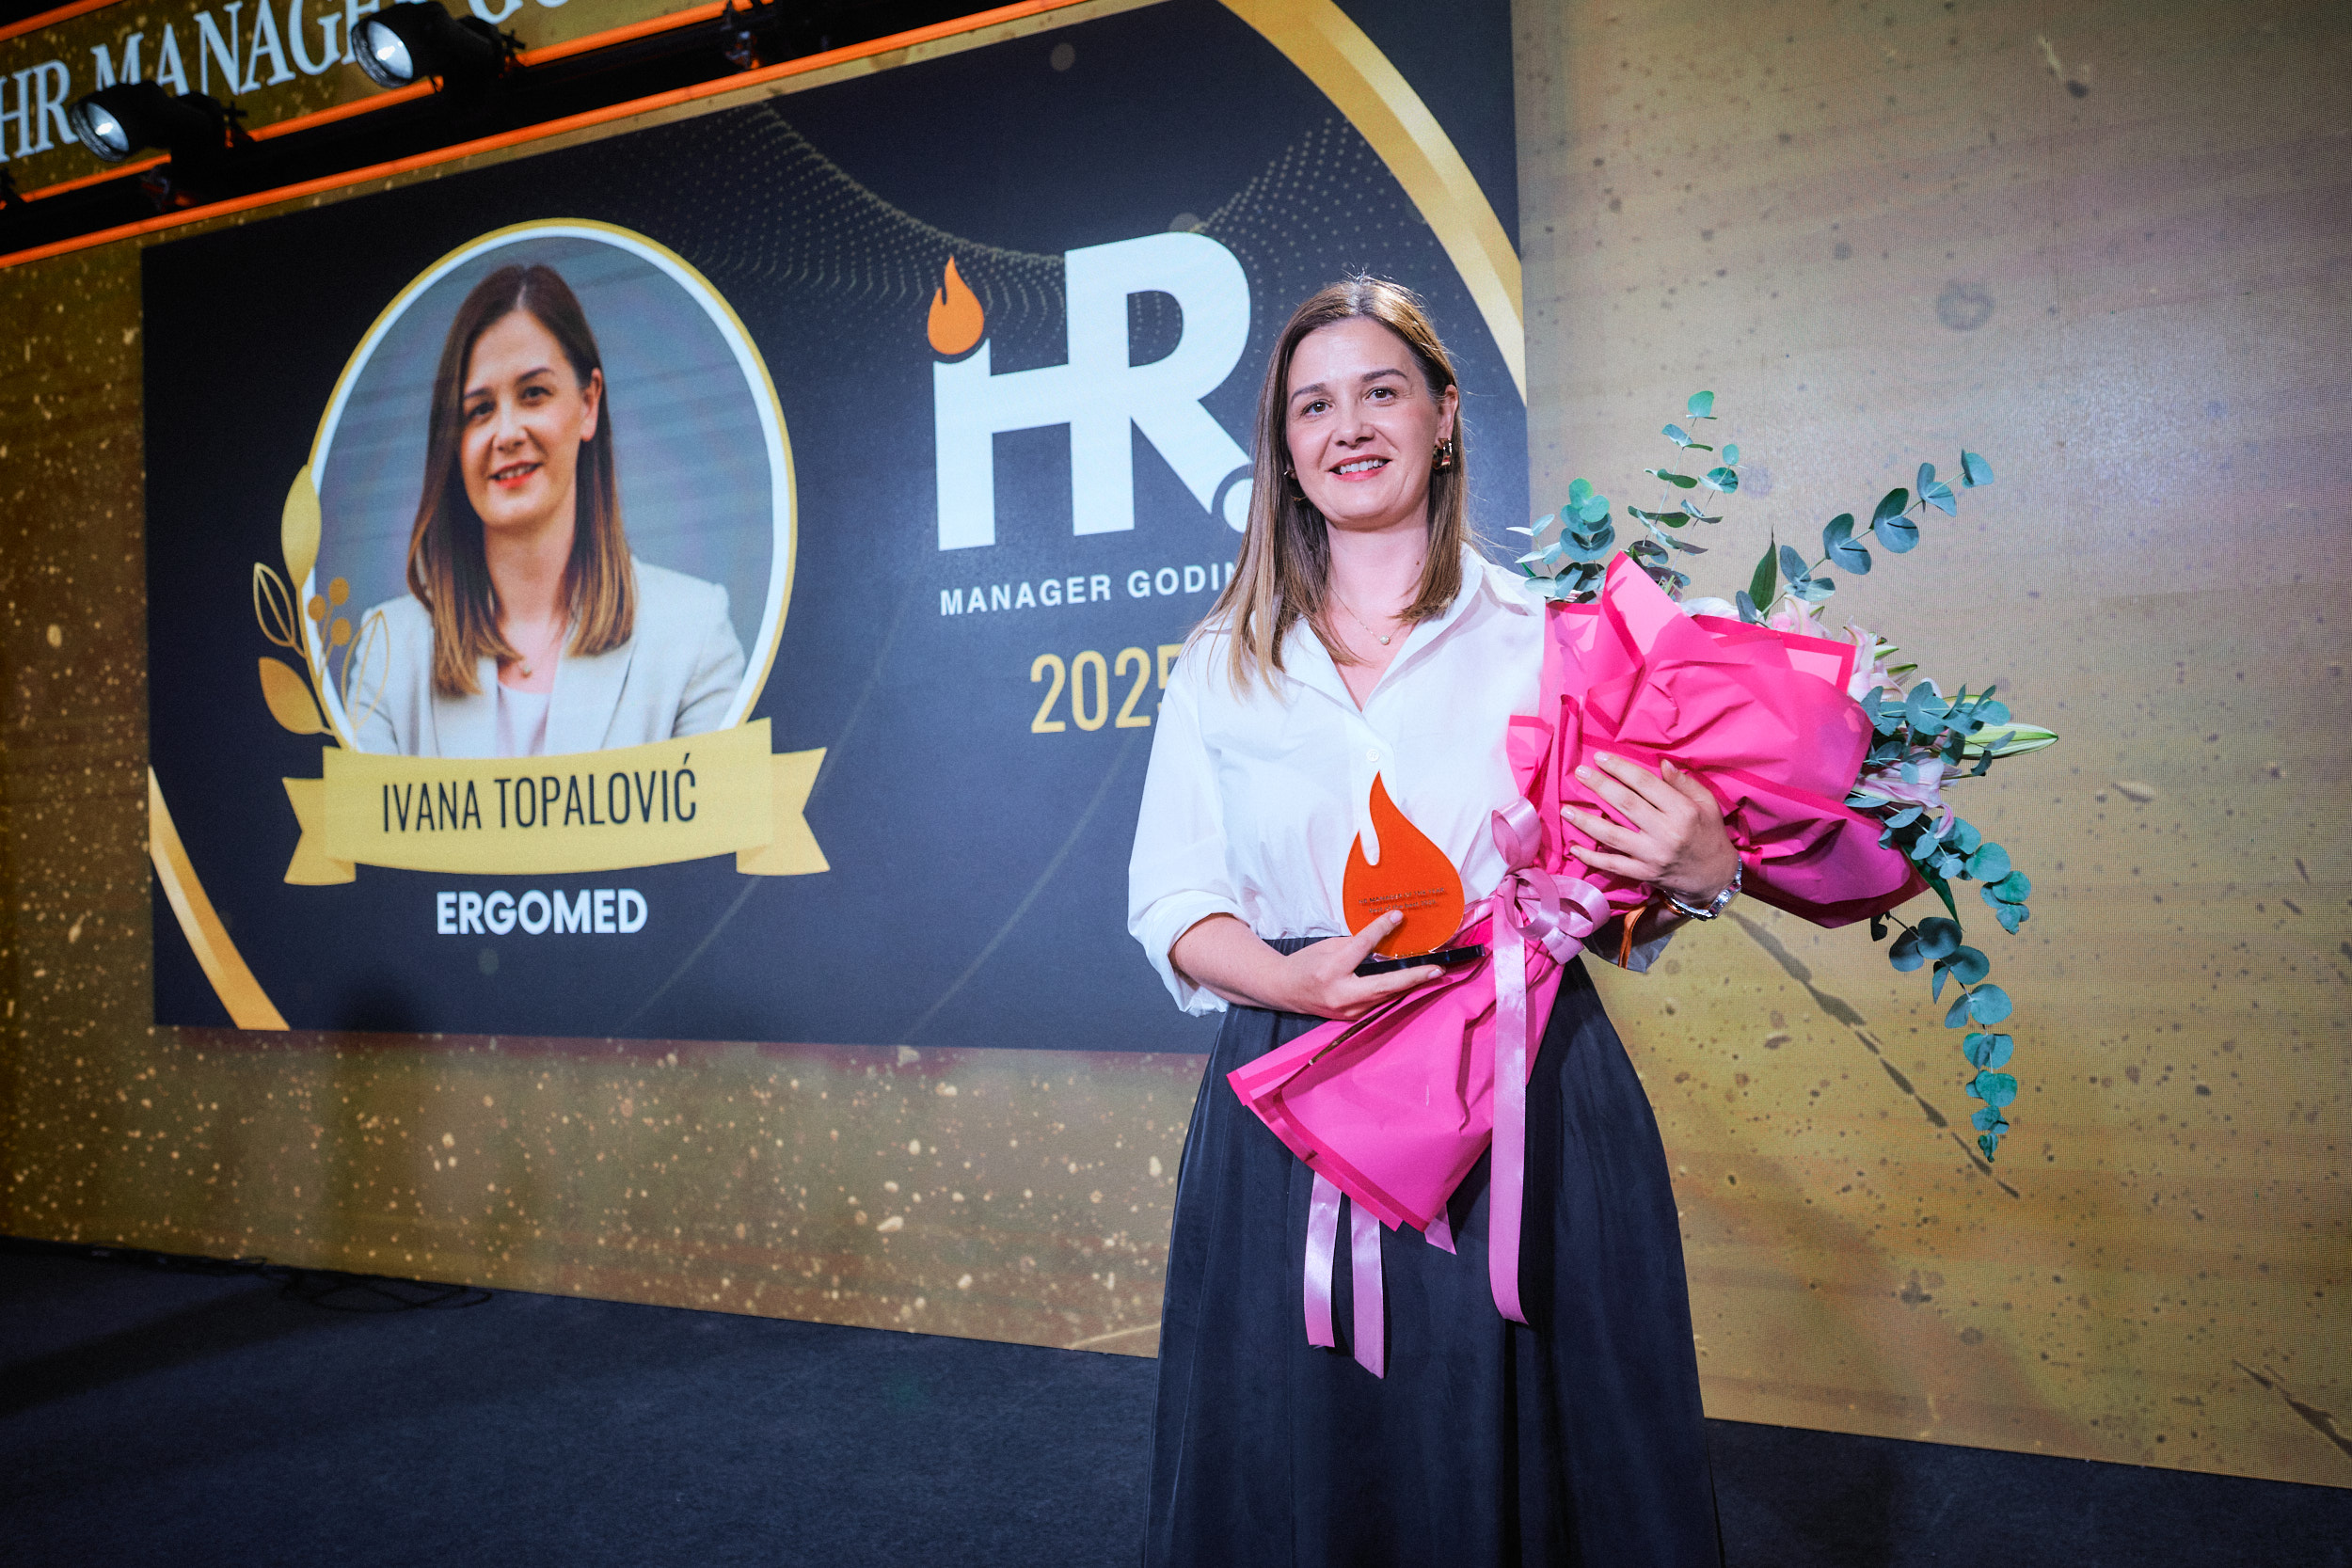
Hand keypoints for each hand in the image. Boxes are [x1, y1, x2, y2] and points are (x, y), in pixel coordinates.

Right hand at [1170, 910, 1445, 1020]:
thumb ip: (1355, 944)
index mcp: (1331, 970)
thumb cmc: (1304, 963)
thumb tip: (1383, 937)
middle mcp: (1341, 994)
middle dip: (1414, 976)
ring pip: (1386, 995)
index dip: (1380, 930)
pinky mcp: (1353, 1017)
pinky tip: (1411, 982)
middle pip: (1385, 984)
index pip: (1361, 947)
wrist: (1283, 991)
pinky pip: (1379, 1001)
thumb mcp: (1326, 946)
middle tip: (1438, 968)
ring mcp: (1348, 1010)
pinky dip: (1395, 991)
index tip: (1398, 916)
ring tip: (1432, 972)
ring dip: (1410, 984)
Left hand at [1559, 753, 1738, 901]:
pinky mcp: (1644, 873)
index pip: (1645, 784)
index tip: (1601, 758)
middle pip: (1625, 805)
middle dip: (1599, 786)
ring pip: (1613, 835)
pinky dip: (1591, 857)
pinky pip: (1612, 864)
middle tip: (1579, 773)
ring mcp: (1652, 855)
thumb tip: (1661, 763)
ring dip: (1586, 821)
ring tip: (1566, 809)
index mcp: (1683, 811)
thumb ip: (1684, 783)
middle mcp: (1666, 833)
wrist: (1714, 877)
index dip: (1621, 769)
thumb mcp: (1707, 804)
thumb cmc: (1709, 834)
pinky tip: (1574, 847)